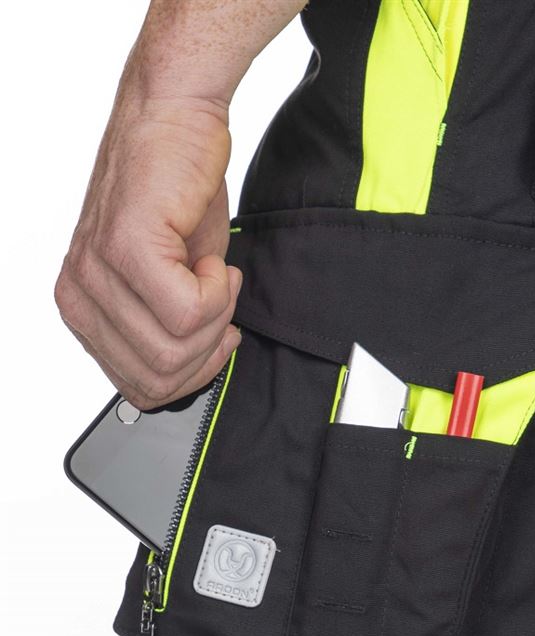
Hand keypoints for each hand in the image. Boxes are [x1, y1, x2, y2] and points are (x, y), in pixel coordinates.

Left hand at [55, 94, 242, 409]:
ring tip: (217, 275)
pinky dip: (220, 291)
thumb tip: (189, 375)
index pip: (139, 388)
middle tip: (223, 304)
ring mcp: (99, 272)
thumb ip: (167, 332)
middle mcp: (81, 293)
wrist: (176, 118)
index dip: (195, 374)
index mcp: (85, 308)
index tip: (218, 338)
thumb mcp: (172, 280)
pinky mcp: (127, 247)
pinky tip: (213, 260)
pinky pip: (189, 311)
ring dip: (217, 315)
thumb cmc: (175, 191)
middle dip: (209, 350)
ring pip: (174, 348)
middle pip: (159, 377)